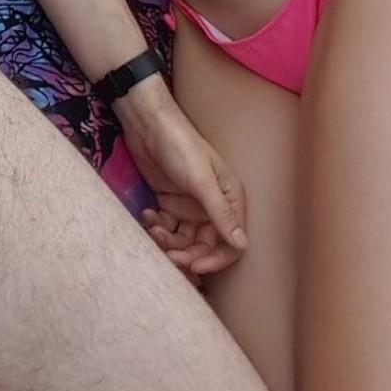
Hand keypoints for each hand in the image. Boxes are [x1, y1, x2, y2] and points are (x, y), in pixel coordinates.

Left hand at [115, 77, 247, 275]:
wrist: (147, 123)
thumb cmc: (179, 145)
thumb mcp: (201, 179)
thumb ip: (220, 212)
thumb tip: (243, 244)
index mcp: (229, 198)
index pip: (231, 242)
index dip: (216, 259)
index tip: (195, 267)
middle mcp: (212, 205)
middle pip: (206, 246)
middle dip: (188, 254)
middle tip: (169, 255)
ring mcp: (190, 205)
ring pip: (184, 240)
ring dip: (169, 241)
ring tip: (154, 228)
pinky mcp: (170, 202)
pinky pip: (168, 227)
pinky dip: (158, 227)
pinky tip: (148, 214)